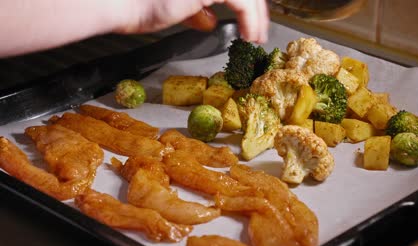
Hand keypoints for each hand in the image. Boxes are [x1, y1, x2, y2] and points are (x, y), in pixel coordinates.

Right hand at [116, 0, 268, 42]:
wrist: (124, 4)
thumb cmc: (139, 5)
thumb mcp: (178, 8)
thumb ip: (197, 9)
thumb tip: (210, 19)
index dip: (249, 4)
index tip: (254, 23)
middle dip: (258, 10)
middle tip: (260, 32)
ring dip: (258, 17)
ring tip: (257, 37)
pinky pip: (241, 3)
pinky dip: (251, 20)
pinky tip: (250, 36)